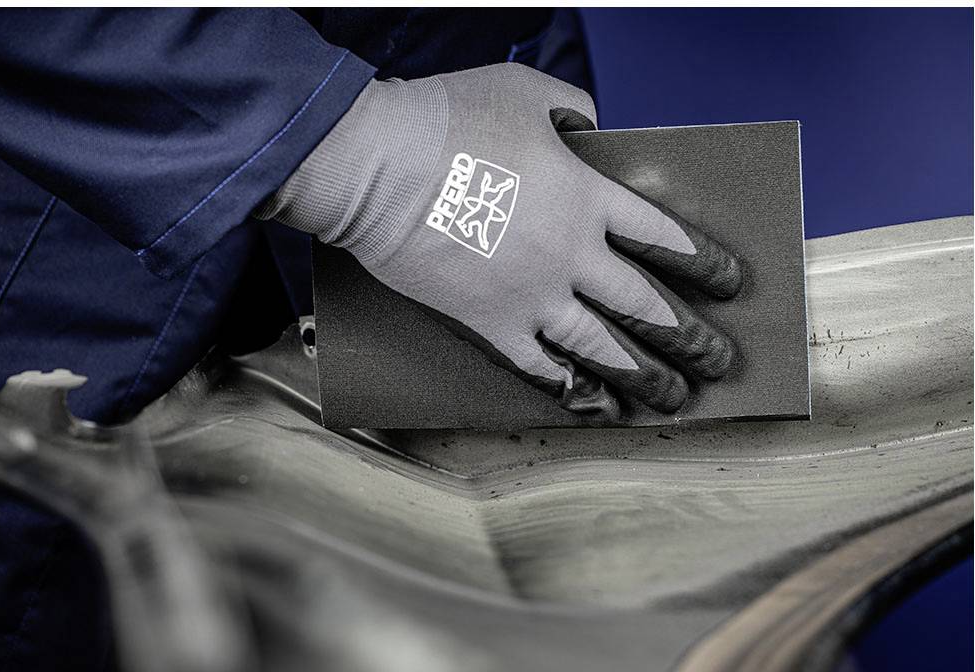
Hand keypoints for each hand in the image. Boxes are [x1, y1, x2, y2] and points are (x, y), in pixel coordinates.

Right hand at [258, 63, 742, 418]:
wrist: (377, 163)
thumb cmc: (447, 119)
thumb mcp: (524, 93)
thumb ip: (573, 116)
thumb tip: (592, 133)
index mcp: (586, 196)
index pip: (663, 237)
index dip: (703, 262)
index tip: (728, 283)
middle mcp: (571, 254)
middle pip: (645, 304)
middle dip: (690, 338)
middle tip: (718, 362)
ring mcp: (531, 296)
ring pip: (602, 346)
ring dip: (643, 376)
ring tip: (672, 397)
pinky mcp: (489, 323)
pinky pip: (539, 365)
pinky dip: (570, 386)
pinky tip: (592, 400)